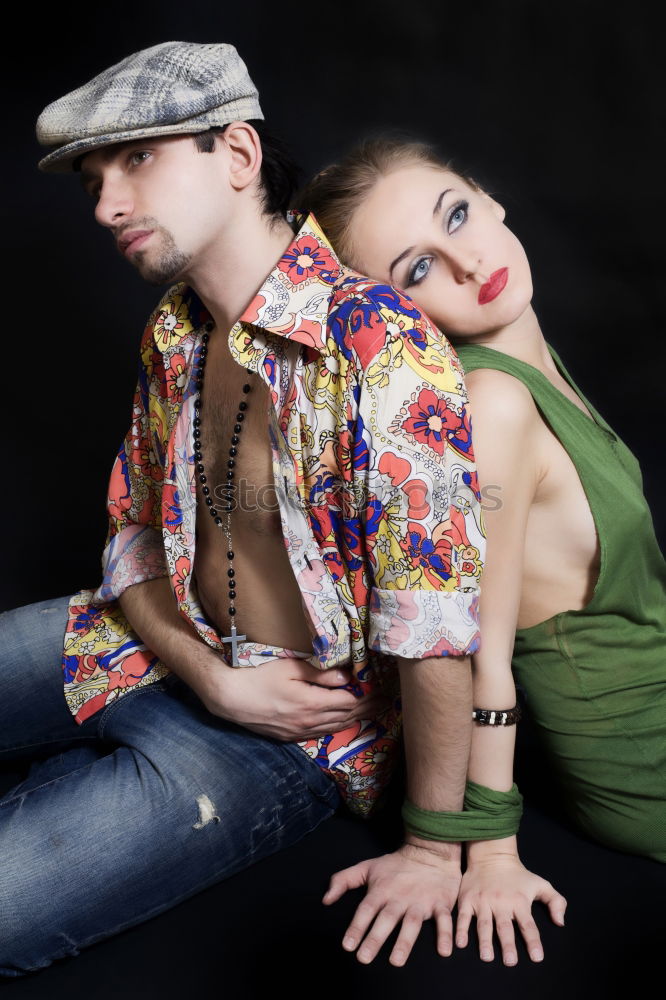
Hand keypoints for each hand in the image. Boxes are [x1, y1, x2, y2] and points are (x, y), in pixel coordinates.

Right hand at [200, 656, 388, 740]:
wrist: (231, 699)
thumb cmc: (259, 677)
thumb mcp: (290, 668)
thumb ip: (320, 674)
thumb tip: (347, 678)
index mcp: (312, 703)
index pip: (348, 702)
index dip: (367, 697)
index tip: (380, 690)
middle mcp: (309, 721)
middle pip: (346, 717)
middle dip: (367, 709)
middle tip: (384, 703)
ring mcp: (299, 731)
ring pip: (335, 728)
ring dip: (355, 720)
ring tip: (370, 713)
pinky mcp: (290, 737)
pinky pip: (320, 734)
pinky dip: (336, 727)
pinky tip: (342, 723)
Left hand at [323, 842, 461, 965]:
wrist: (430, 850)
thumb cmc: (395, 864)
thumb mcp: (367, 867)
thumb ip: (343, 880)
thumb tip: (325, 900)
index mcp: (382, 890)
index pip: (366, 910)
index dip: (356, 927)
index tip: (348, 946)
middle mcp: (400, 897)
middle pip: (386, 919)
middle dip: (375, 938)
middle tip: (364, 957)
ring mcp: (421, 901)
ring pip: (412, 923)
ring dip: (405, 942)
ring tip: (396, 961)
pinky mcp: (440, 903)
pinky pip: (444, 920)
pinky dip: (446, 934)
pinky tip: (444, 951)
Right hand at [456, 850, 566, 964]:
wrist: (491, 854)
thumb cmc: (518, 875)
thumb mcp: (541, 884)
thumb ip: (556, 902)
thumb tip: (560, 923)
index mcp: (519, 901)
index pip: (528, 925)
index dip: (533, 941)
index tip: (537, 958)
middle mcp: (501, 902)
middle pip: (505, 927)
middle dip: (508, 945)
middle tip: (510, 962)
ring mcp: (483, 901)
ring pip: (484, 924)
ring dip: (485, 941)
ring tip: (487, 957)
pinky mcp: (468, 899)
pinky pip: (463, 917)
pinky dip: (461, 930)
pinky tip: (460, 943)